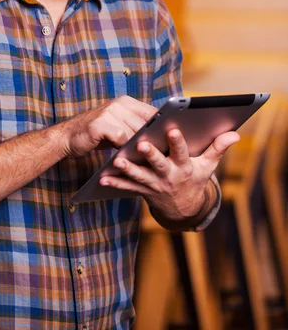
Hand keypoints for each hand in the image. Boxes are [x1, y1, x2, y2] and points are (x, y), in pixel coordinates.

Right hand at [61, 96, 156, 157]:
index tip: (175, 138)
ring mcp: (109, 112)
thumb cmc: (98, 134)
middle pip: (145, 123)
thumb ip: (135, 126)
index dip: (164, 125)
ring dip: (140, 146)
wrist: (68, 136)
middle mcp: (119, 104)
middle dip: (154, 139)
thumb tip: (162, 137)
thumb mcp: (118, 125)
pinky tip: (126, 156)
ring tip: (147, 158)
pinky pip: (121, 138)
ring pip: (134, 131)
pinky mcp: (100, 124)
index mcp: (126, 102)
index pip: (152, 111)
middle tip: (163, 153)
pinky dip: (125, 148)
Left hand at [100, 128, 239, 221]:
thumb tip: (234, 134)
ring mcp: (155, 185)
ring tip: (118, 161)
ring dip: (129, 169)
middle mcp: (169, 176)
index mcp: (184, 166)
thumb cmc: (194, 178)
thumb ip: (218, 148)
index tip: (173, 129)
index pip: (182, 152)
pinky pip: (128, 187)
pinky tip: (103, 177)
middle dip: (150, 154)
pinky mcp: (143, 190)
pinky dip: (116, 182)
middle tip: (141, 143)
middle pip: (159, 164)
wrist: (184, 208)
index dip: (178, 141)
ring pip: (140, 176)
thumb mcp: (207, 166)